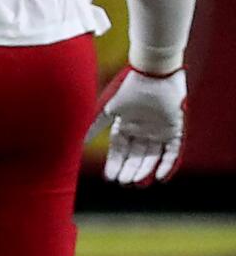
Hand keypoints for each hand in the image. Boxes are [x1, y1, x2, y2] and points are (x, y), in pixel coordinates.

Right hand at [87, 66, 184, 185]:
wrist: (152, 73)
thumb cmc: (128, 88)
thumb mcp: (109, 108)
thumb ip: (96, 125)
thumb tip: (80, 141)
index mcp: (126, 124)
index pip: (120, 149)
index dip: (115, 162)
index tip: (109, 176)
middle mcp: (142, 130)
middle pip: (135, 155)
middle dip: (128, 169)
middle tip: (122, 182)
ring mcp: (159, 130)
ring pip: (151, 155)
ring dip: (143, 169)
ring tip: (135, 182)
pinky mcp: (174, 128)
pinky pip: (172, 151)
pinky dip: (166, 164)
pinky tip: (158, 176)